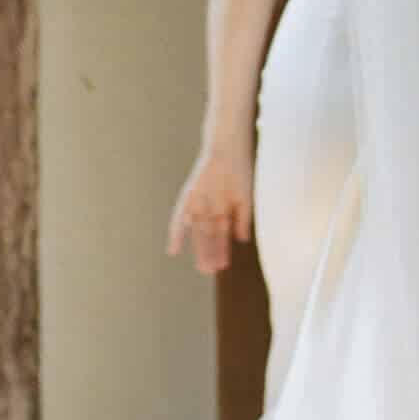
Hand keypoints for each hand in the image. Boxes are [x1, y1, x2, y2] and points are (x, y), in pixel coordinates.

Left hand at [167, 135, 254, 274]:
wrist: (228, 149)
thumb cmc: (240, 170)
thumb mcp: (245, 198)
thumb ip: (243, 219)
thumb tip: (242, 240)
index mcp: (225, 208)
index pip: (222, 234)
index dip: (222, 249)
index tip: (222, 265)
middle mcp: (210, 207)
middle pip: (209, 236)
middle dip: (210, 253)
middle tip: (209, 270)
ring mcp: (198, 203)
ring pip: (197, 232)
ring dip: (199, 249)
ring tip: (202, 267)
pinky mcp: (188, 198)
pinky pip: (180, 219)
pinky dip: (177, 234)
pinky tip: (174, 250)